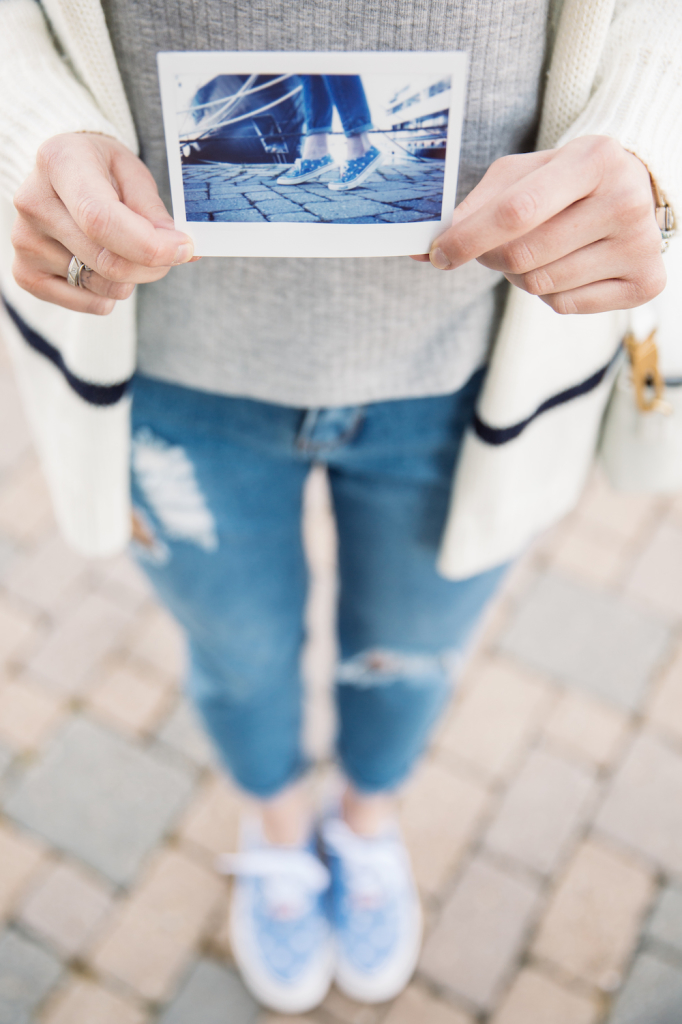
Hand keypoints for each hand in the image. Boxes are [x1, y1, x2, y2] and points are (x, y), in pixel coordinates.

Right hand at [11, 132, 194, 315]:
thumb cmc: (101, 170)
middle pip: (106, 261)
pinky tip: (104, 268)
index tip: (183, 249)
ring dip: (132, 279)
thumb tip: (182, 251)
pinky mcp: (25, 273)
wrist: (61, 173)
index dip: (148, 245)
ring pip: (102, 286)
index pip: (101, 220)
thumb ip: (153, 210)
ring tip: (126, 251)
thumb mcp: (132, 172)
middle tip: (170, 255)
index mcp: (59, 162)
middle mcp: (33, 203)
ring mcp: (25, 241)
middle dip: (152, 266)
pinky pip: (86, 304)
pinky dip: (109, 294)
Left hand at [413, 136, 665, 313]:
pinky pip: (564, 305)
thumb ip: (473, 207)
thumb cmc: (564, 182)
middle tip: (492, 249)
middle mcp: (626, 200)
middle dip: (491, 258)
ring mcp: (641, 245)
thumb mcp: (522, 175)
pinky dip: (549, 293)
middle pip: (524, 256)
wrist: (633, 192)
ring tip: (538, 251)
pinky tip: (565, 265)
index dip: (468, 239)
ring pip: (541, 285)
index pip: (517, 211)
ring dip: (519, 277)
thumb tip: (421, 250)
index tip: (437, 254)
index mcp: (594, 159)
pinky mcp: (645, 283)